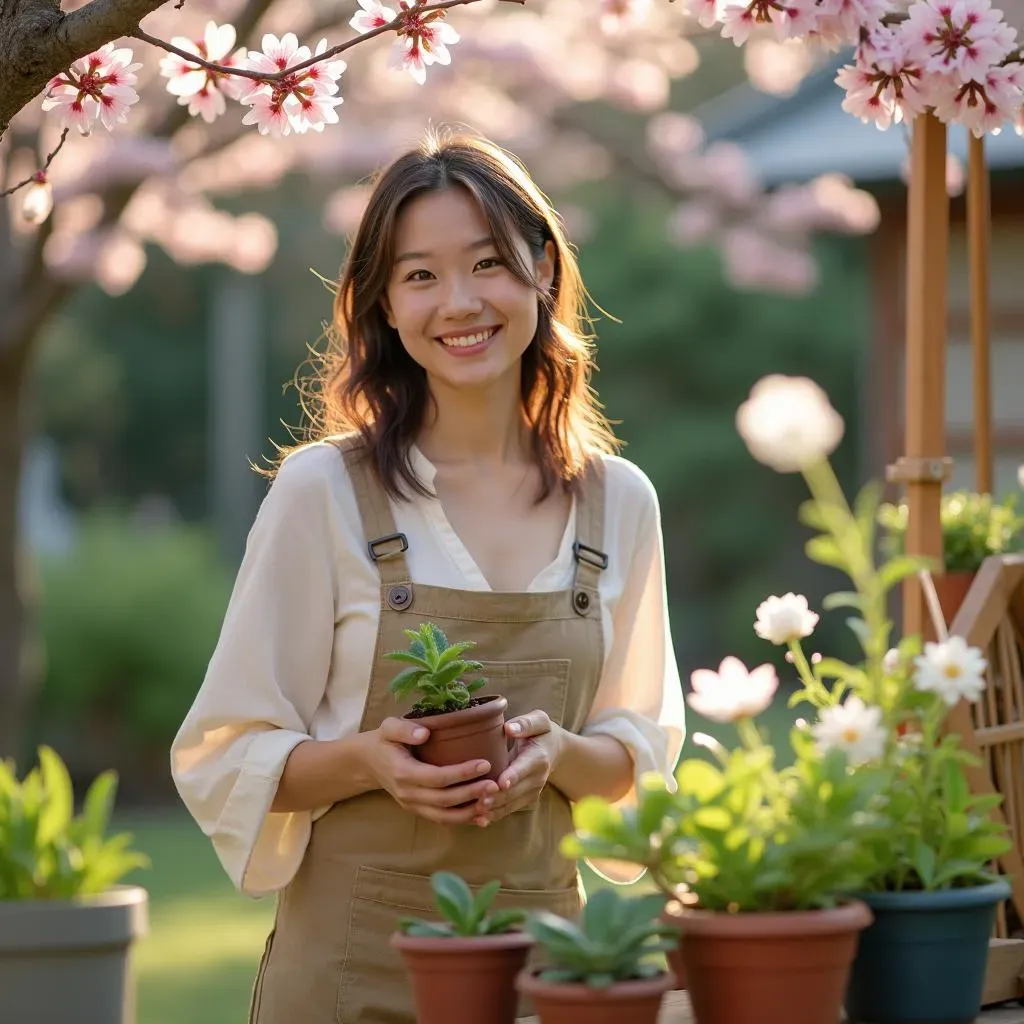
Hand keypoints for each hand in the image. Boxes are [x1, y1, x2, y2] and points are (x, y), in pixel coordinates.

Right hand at [364, 717, 498, 825]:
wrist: (368, 763)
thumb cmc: (384, 741)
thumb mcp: (388, 727)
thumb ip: (404, 729)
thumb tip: (425, 733)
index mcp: (403, 772)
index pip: (436, 777)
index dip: (461, 773)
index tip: (484, 763)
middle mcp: (408, 793)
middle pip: (444, 800)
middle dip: (472, 794)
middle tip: (496, 785)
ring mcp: (412, 805)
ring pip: (444, 816)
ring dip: (470, 812)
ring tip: (493, 802)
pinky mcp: (418, 811)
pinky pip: (441, 820)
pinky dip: (463, 820)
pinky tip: (483, 817)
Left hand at [471, 710, 563, 825]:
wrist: (556, 751)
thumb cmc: (542, 733)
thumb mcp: (539, 721)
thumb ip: (525, 724)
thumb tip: (509, 728)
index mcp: (538, 757)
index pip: (524, 768)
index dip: (513, 775)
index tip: (501, 782)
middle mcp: (537, 778)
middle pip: (516, 790)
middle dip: (498, 796)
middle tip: (479, 800)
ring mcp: (533, 791)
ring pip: (512, 803)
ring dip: (495, 808)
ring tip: (477, 810)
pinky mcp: (526, 800)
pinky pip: (510, 809)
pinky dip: (496, 815)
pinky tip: (480, 819)